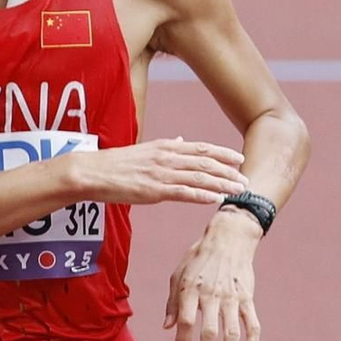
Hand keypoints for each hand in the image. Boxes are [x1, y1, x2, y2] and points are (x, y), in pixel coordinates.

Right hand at [86, 137, 248, 207]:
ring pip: (200, 177)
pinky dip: (203, 195)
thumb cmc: (117, 164)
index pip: (202, 148)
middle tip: (247, 179)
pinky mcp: (154, 190)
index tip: (241, 159)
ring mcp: (162, 173)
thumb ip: (166, 147)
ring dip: (223, 184)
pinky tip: (216, 199)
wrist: (93, 172)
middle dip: (230, 171)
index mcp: (166, 147)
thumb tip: (181, 141)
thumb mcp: (145, 149)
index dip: (224, 153)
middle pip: (206, 162)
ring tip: (239, 191)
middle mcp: (167, 157)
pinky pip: (184, 192)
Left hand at [164, 212, 261, 340]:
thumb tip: (167, 327)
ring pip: (232, 334)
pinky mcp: (247, 299)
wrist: (228, 238)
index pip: (186, 321)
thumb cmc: (198, 258)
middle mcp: (212, 296)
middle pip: (209, 332)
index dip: (182, 340)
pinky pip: (252, 325)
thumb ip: (172, 303)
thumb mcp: (178, 274)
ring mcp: (232, 298)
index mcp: (191, 289)